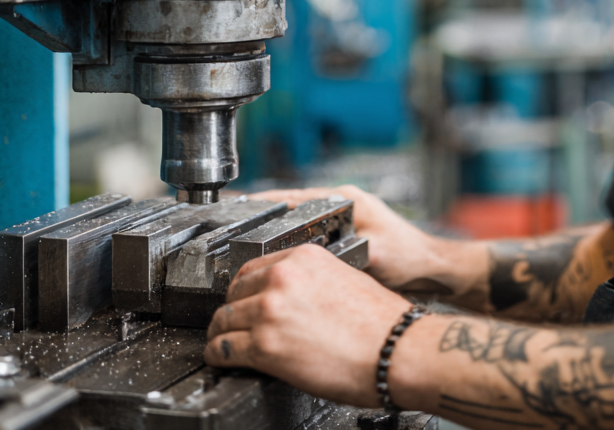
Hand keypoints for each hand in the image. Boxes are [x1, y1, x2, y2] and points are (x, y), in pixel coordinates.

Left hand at [204, 243, 413, 403]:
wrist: (394, 349)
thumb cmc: (379, 320)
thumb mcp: (343, 278)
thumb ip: (311, 280)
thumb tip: (291, 297)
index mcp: (304, 257)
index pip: (253, 267)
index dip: (245, 287)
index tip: (244, 298)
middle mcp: (283, 278)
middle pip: (235, 291)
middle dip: (232, 308)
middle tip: (233, 323)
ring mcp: (270, 311)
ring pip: (224, 319)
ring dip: (222, 332)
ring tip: (224, 342)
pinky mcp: (265, 346)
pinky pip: (224, 349)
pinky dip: (218, 355)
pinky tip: (222, 358)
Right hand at [250, 184, 482, 298]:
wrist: (431, 271)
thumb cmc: (409, 259)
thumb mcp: (372, 253)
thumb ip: (343, 251)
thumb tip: (309, 258)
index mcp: (345, 198)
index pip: (294, 195)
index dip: (264, 203)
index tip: (237, 206)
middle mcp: (342, 203)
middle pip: (291, 208)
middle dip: (264, 219)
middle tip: (234, 232)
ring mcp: (342, 219)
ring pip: (298, 223)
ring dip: (277, 234)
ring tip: (246, 249)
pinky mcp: (344, 236)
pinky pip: (308, 239)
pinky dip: (292, 248)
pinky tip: (276, 265)